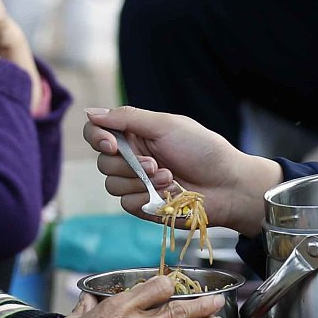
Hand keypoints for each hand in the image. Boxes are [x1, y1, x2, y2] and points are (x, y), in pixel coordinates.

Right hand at [81, 106, 280, 235]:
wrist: (227, 184)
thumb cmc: (203, 150)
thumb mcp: (166, 125)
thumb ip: (128, 118)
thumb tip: (90, 112)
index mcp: (136, 134)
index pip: (97, 132)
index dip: (97, 137)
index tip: (111, 144)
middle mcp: (133, 158)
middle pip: (102, 161)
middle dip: (127, 164)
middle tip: (155, 163)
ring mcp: (137, 183)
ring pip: (111, 184)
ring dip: (139, 181)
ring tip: (168, 177)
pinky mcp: (144, 206)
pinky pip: (125, 203)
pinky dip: (145, 198)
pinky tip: (168, 193)